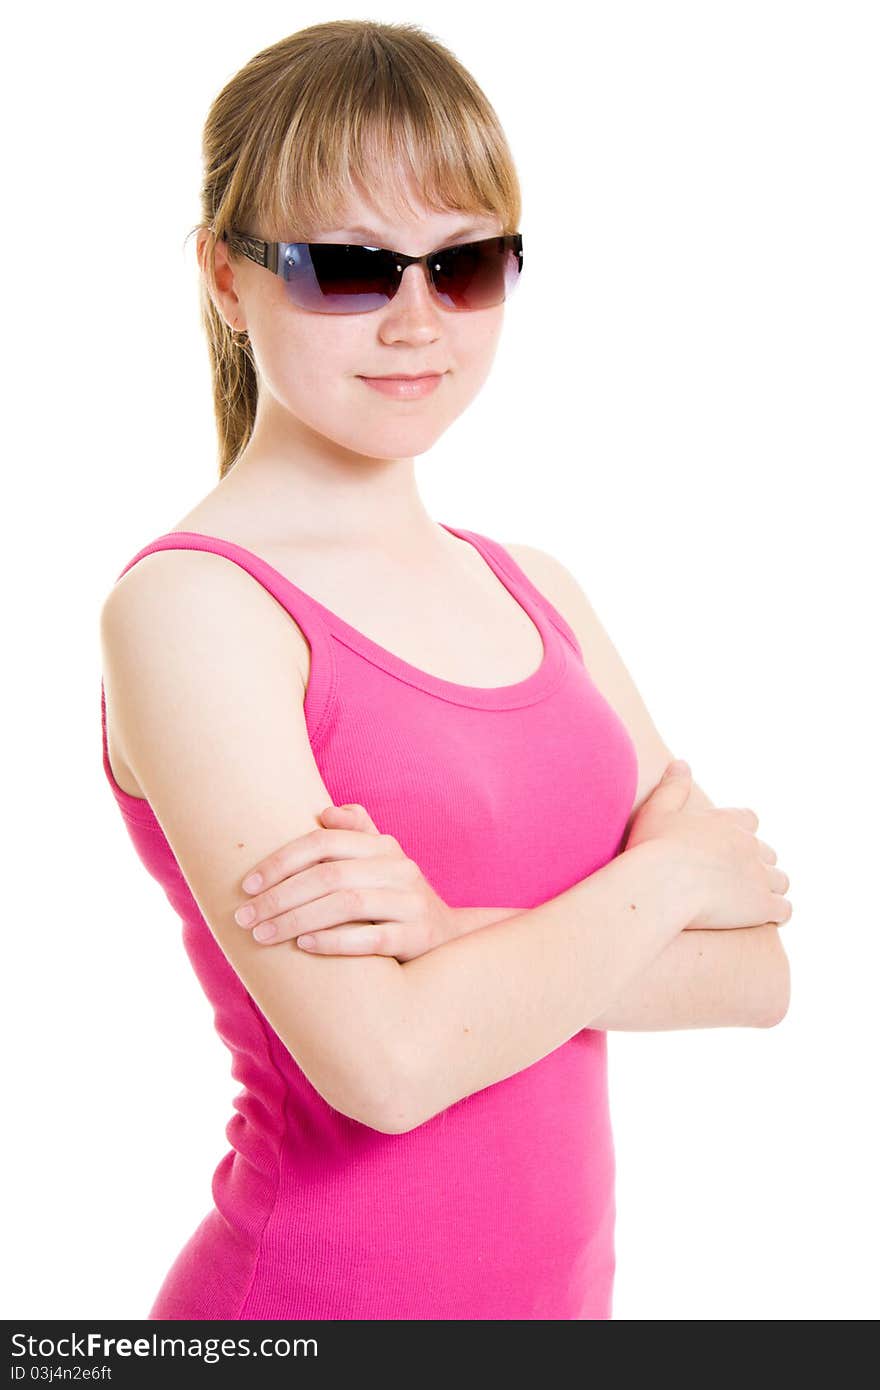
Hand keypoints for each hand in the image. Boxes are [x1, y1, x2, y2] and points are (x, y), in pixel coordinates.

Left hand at [234, 803, 458, 960]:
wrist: (451, 939)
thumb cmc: (396, 899)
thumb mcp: (382, 862)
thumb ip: (357, 833)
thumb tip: (326, 811)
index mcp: (382, 846)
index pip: (324, 842)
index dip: (281, 861)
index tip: (247, 885)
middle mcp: (399, 868)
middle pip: (329, 875)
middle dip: (279, 897)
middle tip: (244, 917)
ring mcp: (411, 902)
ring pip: (346, 905)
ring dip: (297, 920)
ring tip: (263, 935)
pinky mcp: (418, 937)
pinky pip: (372, 938)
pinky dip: (334, 941)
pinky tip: (304, 947)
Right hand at [624, 759, 792, 930]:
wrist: (661, 885)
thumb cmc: (653, 849)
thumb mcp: (657, 810)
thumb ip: (673, 787)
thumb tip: (681, 762)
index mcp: (727, 822)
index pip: (749, 820)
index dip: (742, 833)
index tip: (728, 846)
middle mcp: (749, 845)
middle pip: (767, 853)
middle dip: (756, 864)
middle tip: (735, 880)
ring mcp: (759, 876)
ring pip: (780, 880)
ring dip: (769, 889)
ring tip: (750, 901)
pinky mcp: (763, 906)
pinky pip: (784, 910)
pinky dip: (776, 913)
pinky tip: (762, 919)